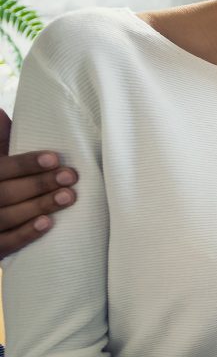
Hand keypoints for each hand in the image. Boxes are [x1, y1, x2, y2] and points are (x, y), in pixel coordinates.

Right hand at [0, 110, 78, 257]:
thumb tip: (1, 112)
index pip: (0, 168)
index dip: (25, 163)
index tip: (55, 158)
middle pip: (5, 193)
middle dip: (39, 184)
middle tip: (71, 177)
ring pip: (6, 217)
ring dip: (38, 206)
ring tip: (68, 197)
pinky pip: (4, 244)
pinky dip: (25, 235)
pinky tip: (47, 224)